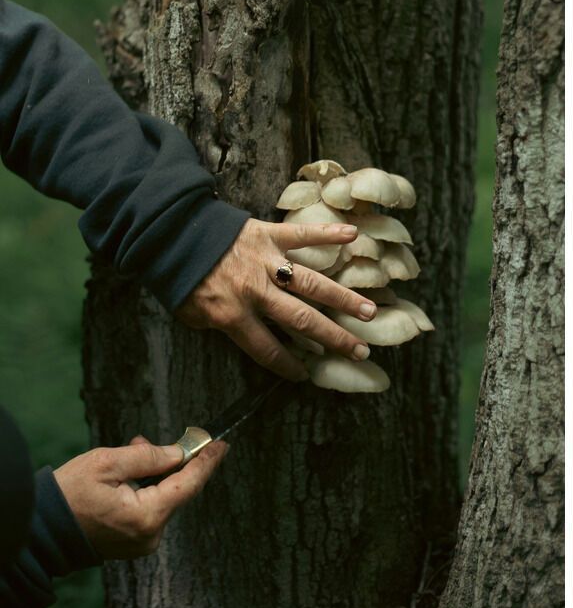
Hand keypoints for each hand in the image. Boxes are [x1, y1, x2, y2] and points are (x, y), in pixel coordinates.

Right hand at [53, 436, 227, 558]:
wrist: (41, 530)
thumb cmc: (68, 494)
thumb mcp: (107, 463)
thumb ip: (149, 456)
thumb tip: (179, 453)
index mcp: (147, 516)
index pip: (189, 484)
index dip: (207, 462)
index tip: (222, 444)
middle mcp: (150, 534)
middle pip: (176, 491)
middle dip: (173, 462)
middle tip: (160, 440)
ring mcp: (141, 542)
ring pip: (162, 498)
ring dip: (156, 473)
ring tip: (136, 449)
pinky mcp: (132, 542)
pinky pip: (149, 510)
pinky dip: (146, 489)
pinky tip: (132, 473)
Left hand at [176, 219, 377, 379]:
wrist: (167, 232)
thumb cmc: (179, 277)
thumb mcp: (190, 314)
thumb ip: (220, 325)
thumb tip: (247, 333)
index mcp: (232, 314)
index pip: (266, 348)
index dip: (287, 364)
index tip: (307, 375)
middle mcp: (255, 291)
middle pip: (301, 319)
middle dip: (333, 337)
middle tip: (360, 351)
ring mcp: (266, 261)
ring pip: (311, 283)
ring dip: (342, 298)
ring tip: (369, 311)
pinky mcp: (268, 234)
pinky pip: (302, 234)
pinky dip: (327, 233)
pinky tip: (353, 236)